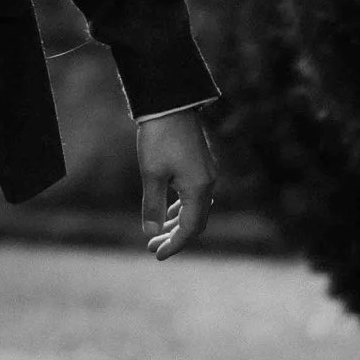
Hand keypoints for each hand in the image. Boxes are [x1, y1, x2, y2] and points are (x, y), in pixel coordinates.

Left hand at [138, 108, 217, 259]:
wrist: (170, 105)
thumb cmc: (159, 138)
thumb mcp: (152, 175)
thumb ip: (153, 206)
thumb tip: (152, 233)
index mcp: (199, 189)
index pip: (190, 228)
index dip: (174, 244)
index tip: (157, 255)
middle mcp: (208, 184)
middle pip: (195, 222)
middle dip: (174, 237)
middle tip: (152, 246)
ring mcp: (206, 174)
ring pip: (195, 209)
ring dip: (177, 223)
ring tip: (158, 233)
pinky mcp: (201, 166)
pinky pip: (194, 196)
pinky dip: (182, 208)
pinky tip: (169, 211)